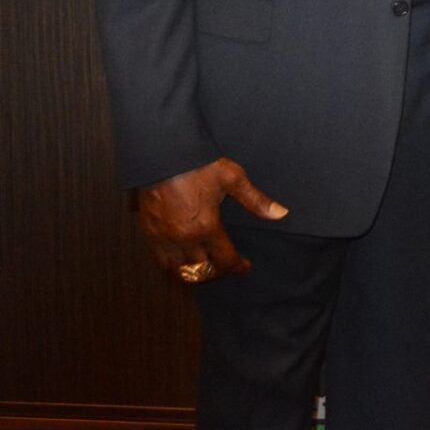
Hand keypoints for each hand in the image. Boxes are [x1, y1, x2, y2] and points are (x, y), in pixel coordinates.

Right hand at [136, 158, 287, 283]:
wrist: (164, 154)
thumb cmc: (199, 165)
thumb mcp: (233, 179)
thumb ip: (256, 200)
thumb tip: (280, 213)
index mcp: (206, 227)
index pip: (224, 260)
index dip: (237, 267)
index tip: (245, 266)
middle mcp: (183, 238)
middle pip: (202, 272)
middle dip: (218, 273)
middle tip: (227, 267)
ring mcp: (163, 237)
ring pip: (179, 271)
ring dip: (195, 275)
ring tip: (206, 269)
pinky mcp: (149, 232)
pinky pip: (160, 261)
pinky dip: (173, 267)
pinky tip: (182, 262)